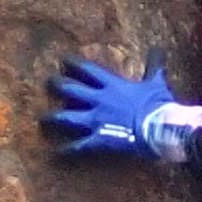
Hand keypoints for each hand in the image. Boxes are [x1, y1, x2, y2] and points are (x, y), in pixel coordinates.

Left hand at [49, 57, 181, 159]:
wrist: (159, 127)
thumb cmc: (158, 104)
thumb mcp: (156, 82)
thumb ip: (154, 66)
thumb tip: (158, 49)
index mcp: (112, 85)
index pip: (87, 70)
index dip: (74, 64)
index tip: (64, 60)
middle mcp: (98, 100)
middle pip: (70, 90)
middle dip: (57, 86)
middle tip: (47, 83)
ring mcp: (96, 120)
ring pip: (66, 118)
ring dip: (52, 118)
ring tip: (42, 120)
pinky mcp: (98, 140)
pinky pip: (78, 146)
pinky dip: (67, 150)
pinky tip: (56, 153)